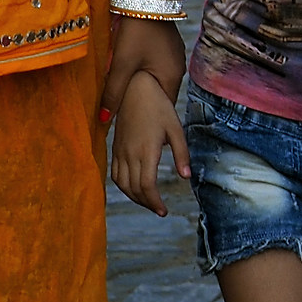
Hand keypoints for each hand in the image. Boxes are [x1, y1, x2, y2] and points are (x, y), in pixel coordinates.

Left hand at [102, 12, 186, 120]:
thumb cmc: (136, 32)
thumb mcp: (122, 64)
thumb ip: (114, 92)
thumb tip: (104, 119)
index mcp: (173, 76)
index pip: (165, 107)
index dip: (151, 117)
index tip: (135, 124)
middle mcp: (179, 67)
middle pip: (163, 94)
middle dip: (147, 103)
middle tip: (128, 112)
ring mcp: (175, 55)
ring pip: (160, 79)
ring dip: (147, 87)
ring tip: (129, 95)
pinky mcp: (168, 45)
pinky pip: (160, 67)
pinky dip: (148, 73)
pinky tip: (134, 73)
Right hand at [109, 69, 188, 214]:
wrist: (135, 90)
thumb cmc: (159, 107)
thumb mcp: (176, 128)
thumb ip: (181, 153)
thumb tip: (186, 177)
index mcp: (147, 150)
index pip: (147, 185)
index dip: (154, 202)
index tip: (163, 211)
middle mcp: (130, 153)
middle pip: (134, 189)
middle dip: (146, 203)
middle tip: (159, 209)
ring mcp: (120, 151)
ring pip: (122, 184)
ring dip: (134, 197)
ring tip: (148, 202)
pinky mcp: (115, 148)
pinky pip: (115, 174)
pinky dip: (123, 187)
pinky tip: (133, 189)